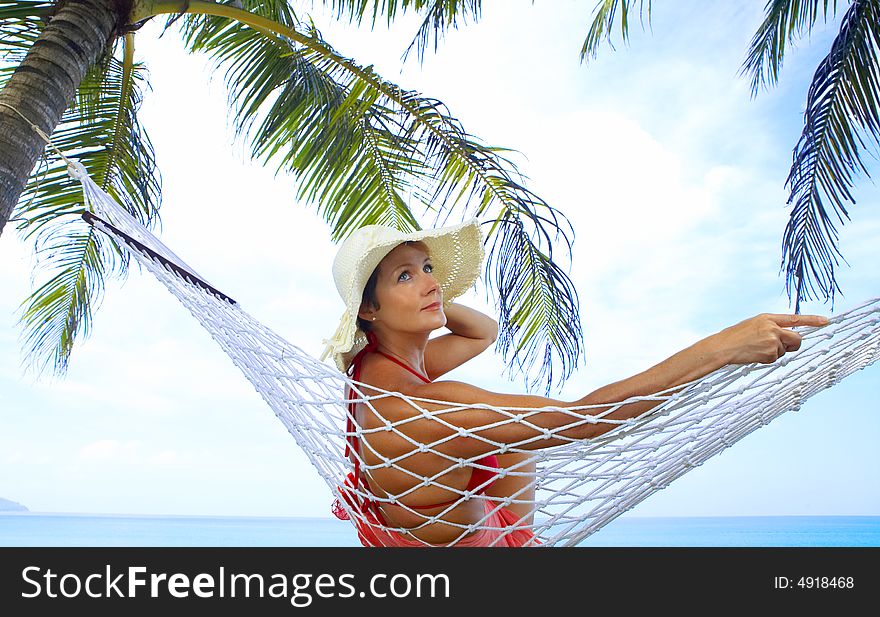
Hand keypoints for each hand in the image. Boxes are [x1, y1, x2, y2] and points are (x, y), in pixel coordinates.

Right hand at [710, 313, 828, 364]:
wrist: (723, 346)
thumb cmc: (736, 336)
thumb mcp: (754, 324)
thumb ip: (772, 327)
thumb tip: (789, 337)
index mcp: (768, 318)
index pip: (795, 318)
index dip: (812, 320)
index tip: (826, 321)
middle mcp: (773, 328)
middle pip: (796, 338)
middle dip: (793, 344)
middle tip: (780, 346)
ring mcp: (772, 341)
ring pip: (785, 350)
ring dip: (775, 352)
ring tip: (757, 348)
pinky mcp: (770, 353)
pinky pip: (776, 358)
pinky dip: (767, 358)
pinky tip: (755, 354)